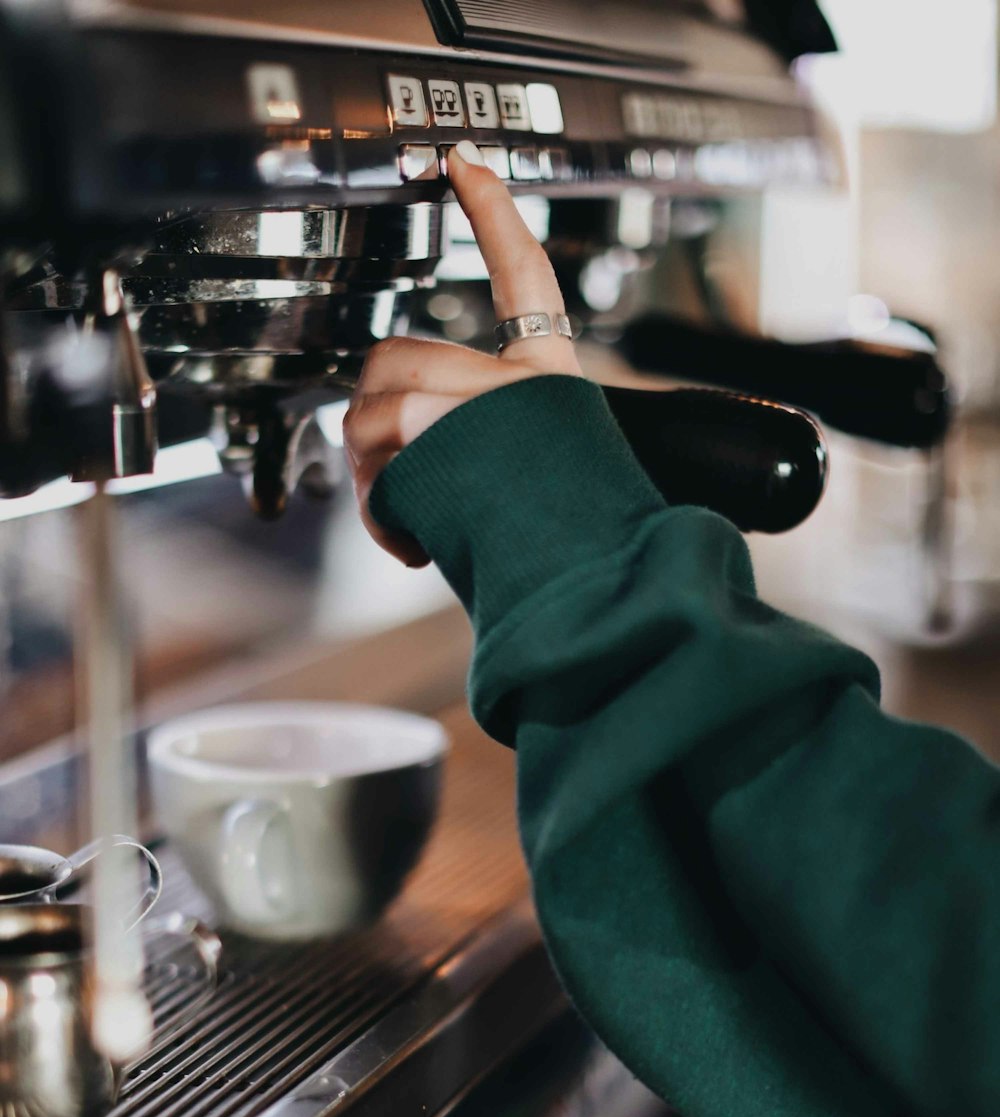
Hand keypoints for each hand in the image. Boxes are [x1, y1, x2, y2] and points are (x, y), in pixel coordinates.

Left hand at [343, 140, 583, 565]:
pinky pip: (374, 470)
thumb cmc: (579, 547)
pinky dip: (380, 517)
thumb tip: (403, 447)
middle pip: (397, 360)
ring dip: (377, 479)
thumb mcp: (546, 472)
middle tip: (399, 474)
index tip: (463, 163)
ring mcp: (474, 409)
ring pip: (373, 416)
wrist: (599, 590)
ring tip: (418, 523)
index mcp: (552, 381)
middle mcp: (516, 384)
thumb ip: (487, 440)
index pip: (525, 276)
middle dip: (377, 421)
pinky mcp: (438, 445)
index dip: (493, 215)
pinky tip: (417, 545)